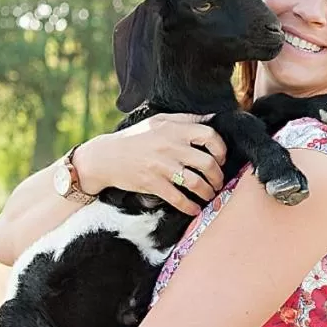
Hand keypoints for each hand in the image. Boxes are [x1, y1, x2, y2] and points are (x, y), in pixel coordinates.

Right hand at [76, 113, 227, 214]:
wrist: (105, 157)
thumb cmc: (135, 138)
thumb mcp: (159, 121)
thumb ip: (185, 119)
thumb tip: (213, 117)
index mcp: (174, 129)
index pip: (210, 136)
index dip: (221, 149)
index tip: (221, 158)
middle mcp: (171, 147)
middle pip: (208, 163)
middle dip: (218, 176)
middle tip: (218, 182)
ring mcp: (162, 166)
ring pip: (196, 183)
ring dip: (208, 192)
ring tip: (210, 195)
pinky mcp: (153, 183)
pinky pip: (178, 199)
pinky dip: (190, 207)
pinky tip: (195, 209)